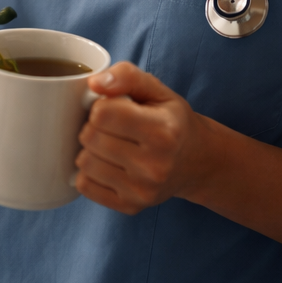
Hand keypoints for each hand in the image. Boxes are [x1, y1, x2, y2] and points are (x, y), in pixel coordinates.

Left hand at [75, 62, 207, 214]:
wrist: (197, 162)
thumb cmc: (172, 120)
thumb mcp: (157, 90)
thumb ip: (126, 76)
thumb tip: (93, 83)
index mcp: (162, 130)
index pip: (102, 113)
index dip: (100, 105)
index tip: (112, 107)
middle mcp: (154, 165)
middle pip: (90, 137)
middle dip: (93, 126)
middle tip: (109, 126)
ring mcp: (143, 190)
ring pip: (84, 162)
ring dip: (89, 149)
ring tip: (108, 144)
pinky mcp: (131, 207)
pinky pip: (85, 186)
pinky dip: (89, 173)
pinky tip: (106, 164)